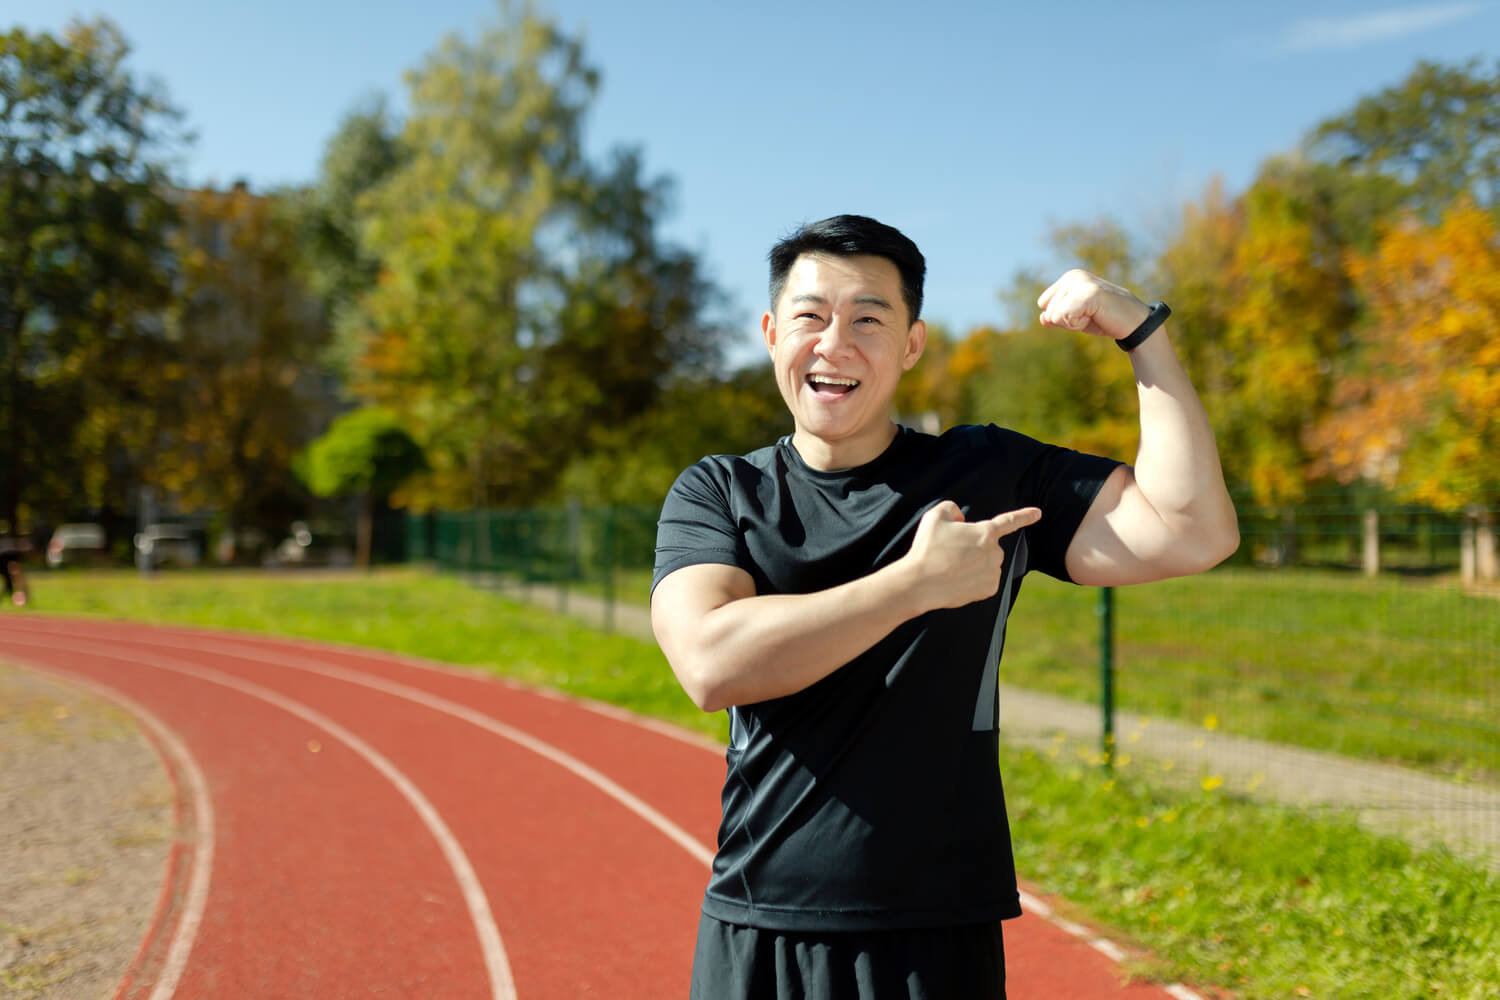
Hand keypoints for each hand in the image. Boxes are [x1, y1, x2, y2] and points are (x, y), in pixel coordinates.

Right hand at [902, 501, 1040, 611]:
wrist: (920, 583)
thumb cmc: (927, 548)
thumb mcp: (935, 516)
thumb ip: (951, 508)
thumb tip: (961, 521)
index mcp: (985, 532)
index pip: (1009, 521)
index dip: (1024, 516)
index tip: (1038, 513)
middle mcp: (995, 553)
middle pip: (989, 546)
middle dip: (975, 547)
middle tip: (951, 552)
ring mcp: (993, 573)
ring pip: (987, 564)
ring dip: (974, 564)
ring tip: (951, 567)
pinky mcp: (988, 590)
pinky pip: (985, 581)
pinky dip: (973, 580)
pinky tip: (957, 579)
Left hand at [1037, 269, 1150, 341]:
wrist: (1132, 323)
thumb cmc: (1104, 318)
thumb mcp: (1075, 317)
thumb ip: (1056, 316)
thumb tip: (1043, 318)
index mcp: (1069, 277)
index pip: (1044, 304)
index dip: (1060, 315)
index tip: (1082, 312)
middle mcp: (1073, 276)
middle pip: (1048, 311)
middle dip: (1067, 320)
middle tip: (1091, 315)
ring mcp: (1081, 283)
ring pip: (1055, 315)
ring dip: (1074, 322)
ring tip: (1094, 314)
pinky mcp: (1088, 293)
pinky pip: (1064, 317)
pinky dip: (1078, 324)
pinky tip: (1095, 316)